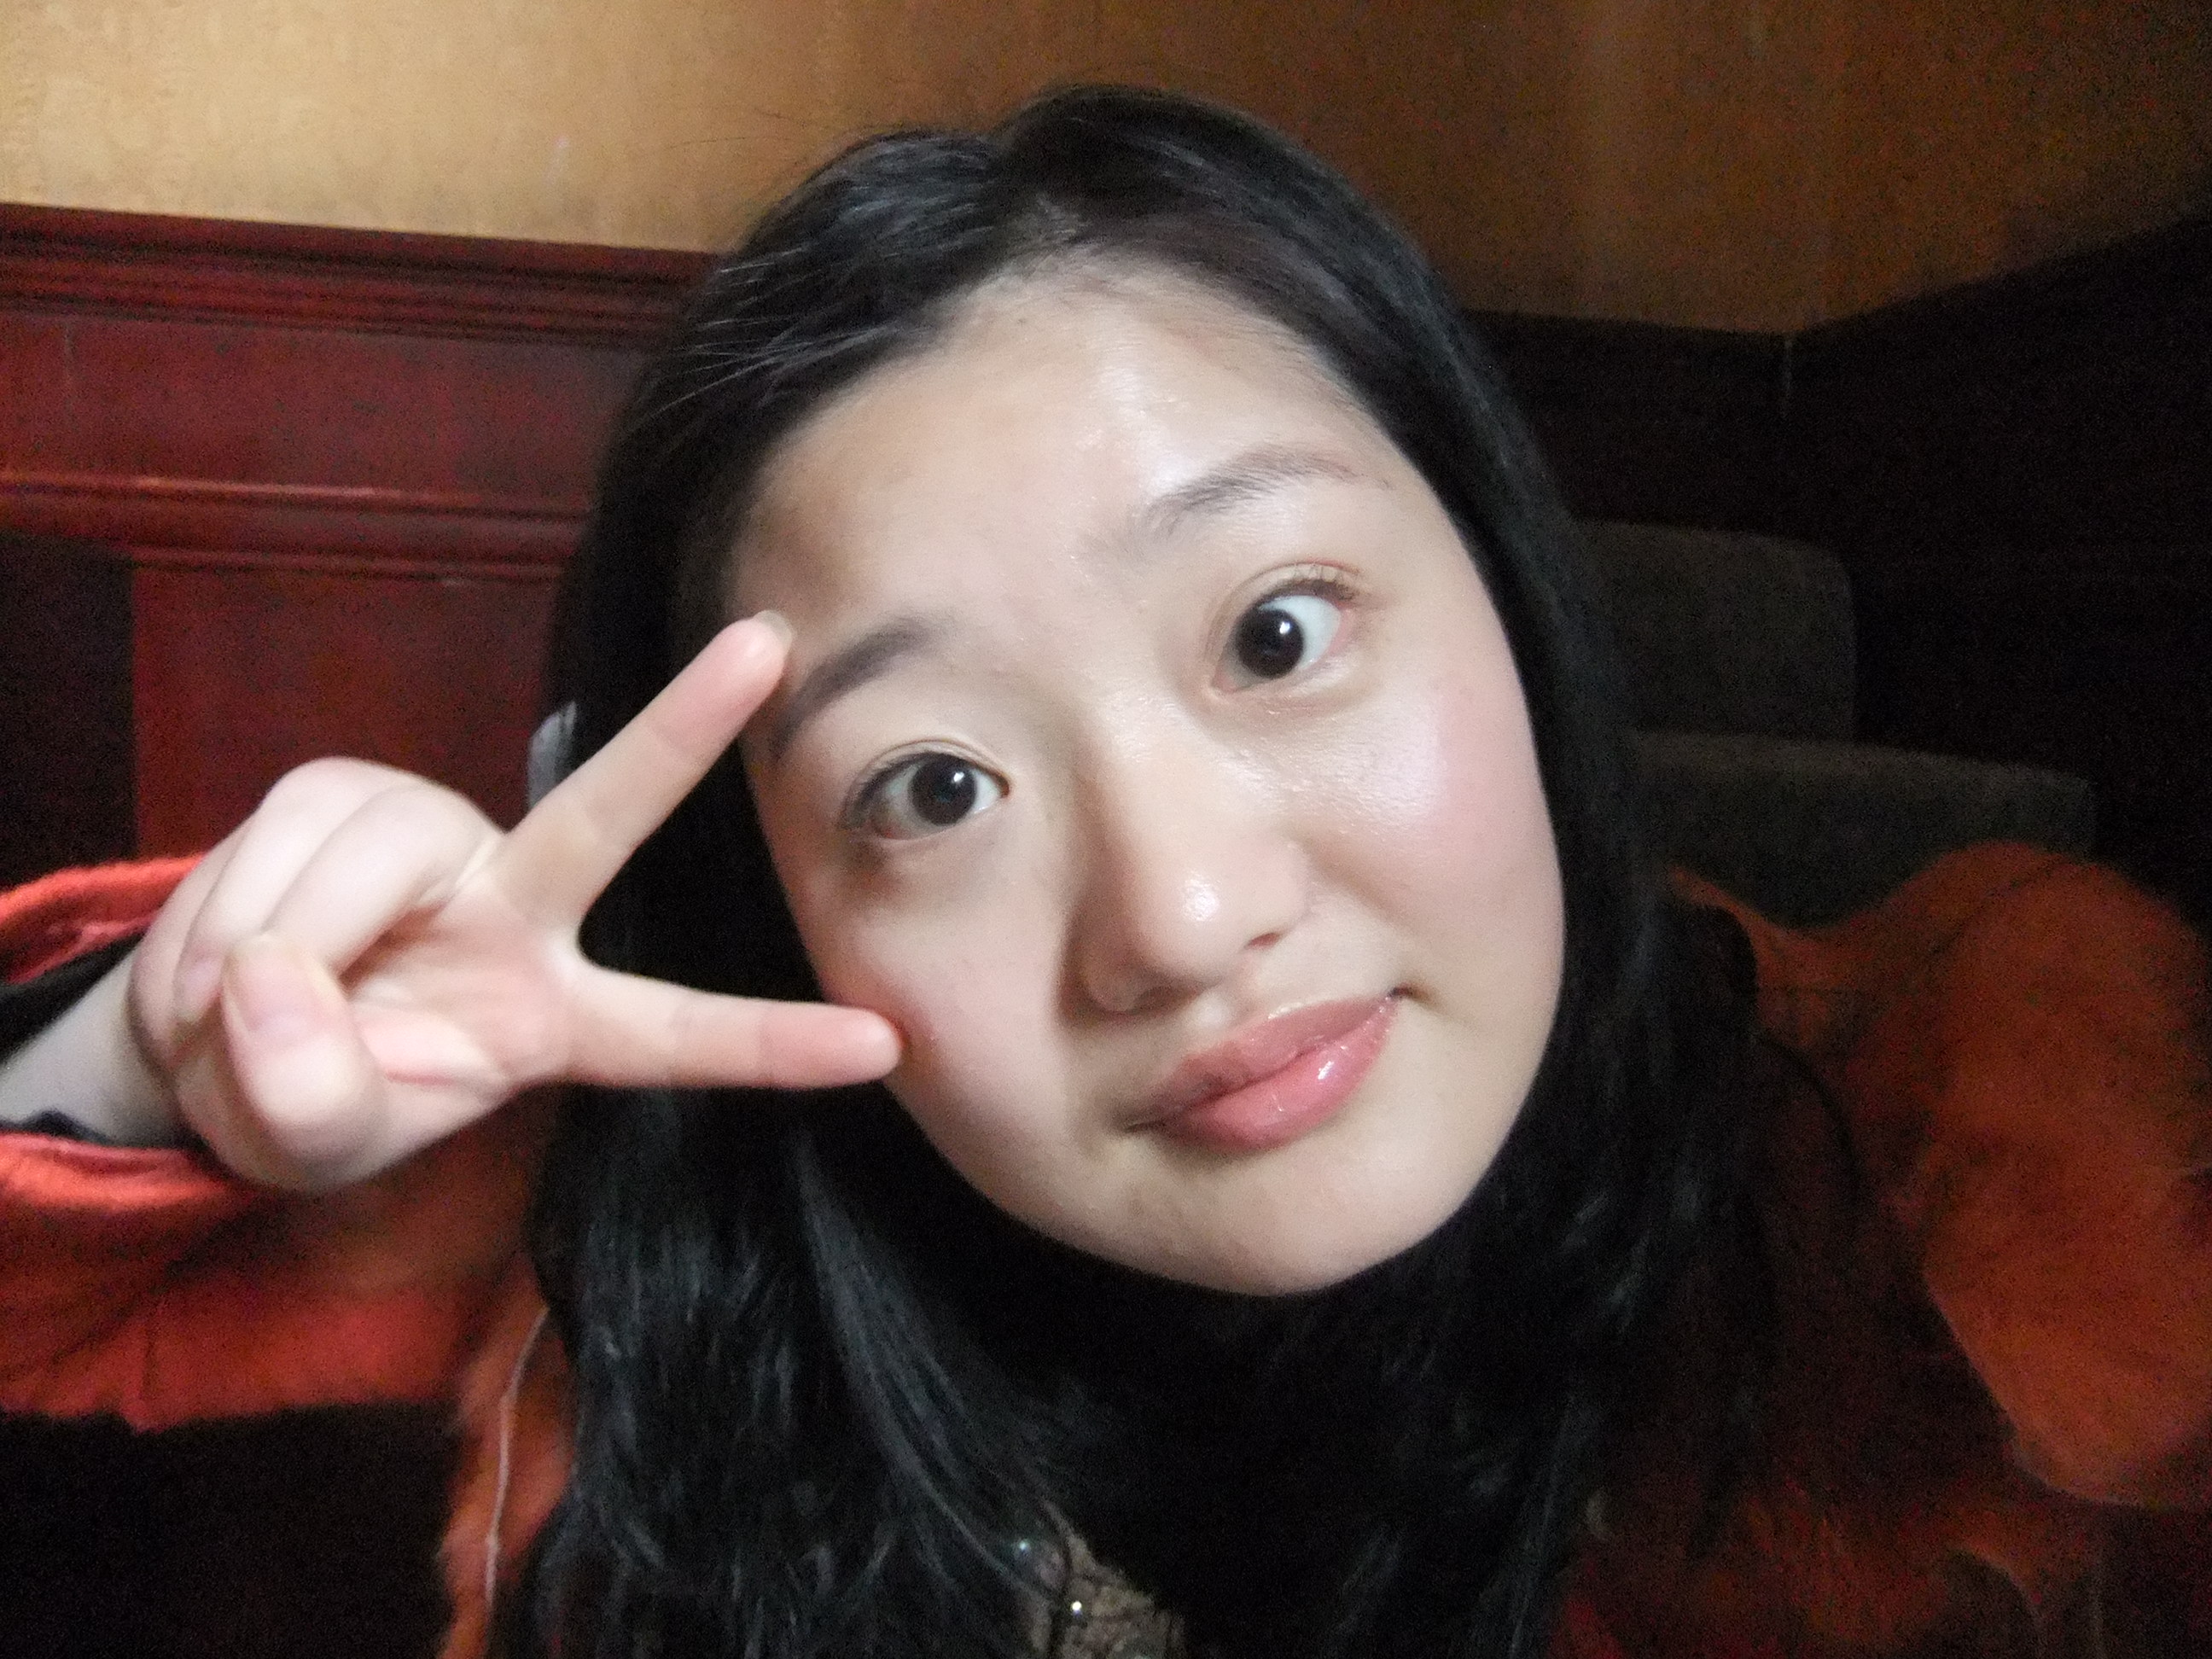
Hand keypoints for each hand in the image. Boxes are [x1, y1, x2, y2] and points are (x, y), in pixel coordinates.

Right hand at [126, 615, 897, 1190]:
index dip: (773, 1041)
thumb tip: (277, 985)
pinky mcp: (349, 794)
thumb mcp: (314, 1138)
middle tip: (772, 643)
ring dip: (270, 952)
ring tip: (233, 1011)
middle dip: (686, 729)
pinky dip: (218, 920)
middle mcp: (521, 910)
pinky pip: (280, 844)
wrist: (210, 1043)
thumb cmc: (310, 1097)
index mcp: (554, 1018)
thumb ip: (315, 1093)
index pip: (676, 1032)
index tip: (885, 1044)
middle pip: (607, 814)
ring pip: (367, 867)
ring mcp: (438, 843)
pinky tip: (218, 961)